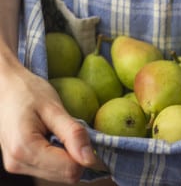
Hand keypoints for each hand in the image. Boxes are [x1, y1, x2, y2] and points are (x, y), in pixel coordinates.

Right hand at [0, 49, 98, 182]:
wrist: (5, 87)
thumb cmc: (28, 92)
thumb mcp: (54, 108)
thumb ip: (73, 134)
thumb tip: (91, 159)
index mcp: (25, 149)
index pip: (70, 170)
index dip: (85, 155)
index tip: (84, 136)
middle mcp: (18, 163)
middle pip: (66, 176)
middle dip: (77, 157)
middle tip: (70, 131)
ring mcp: (17, 165)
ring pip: (60, 175)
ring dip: (68, 157)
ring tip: (58, 133)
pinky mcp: (20, 164)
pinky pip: (50, 170)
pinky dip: (59, 158)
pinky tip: (53, 139)